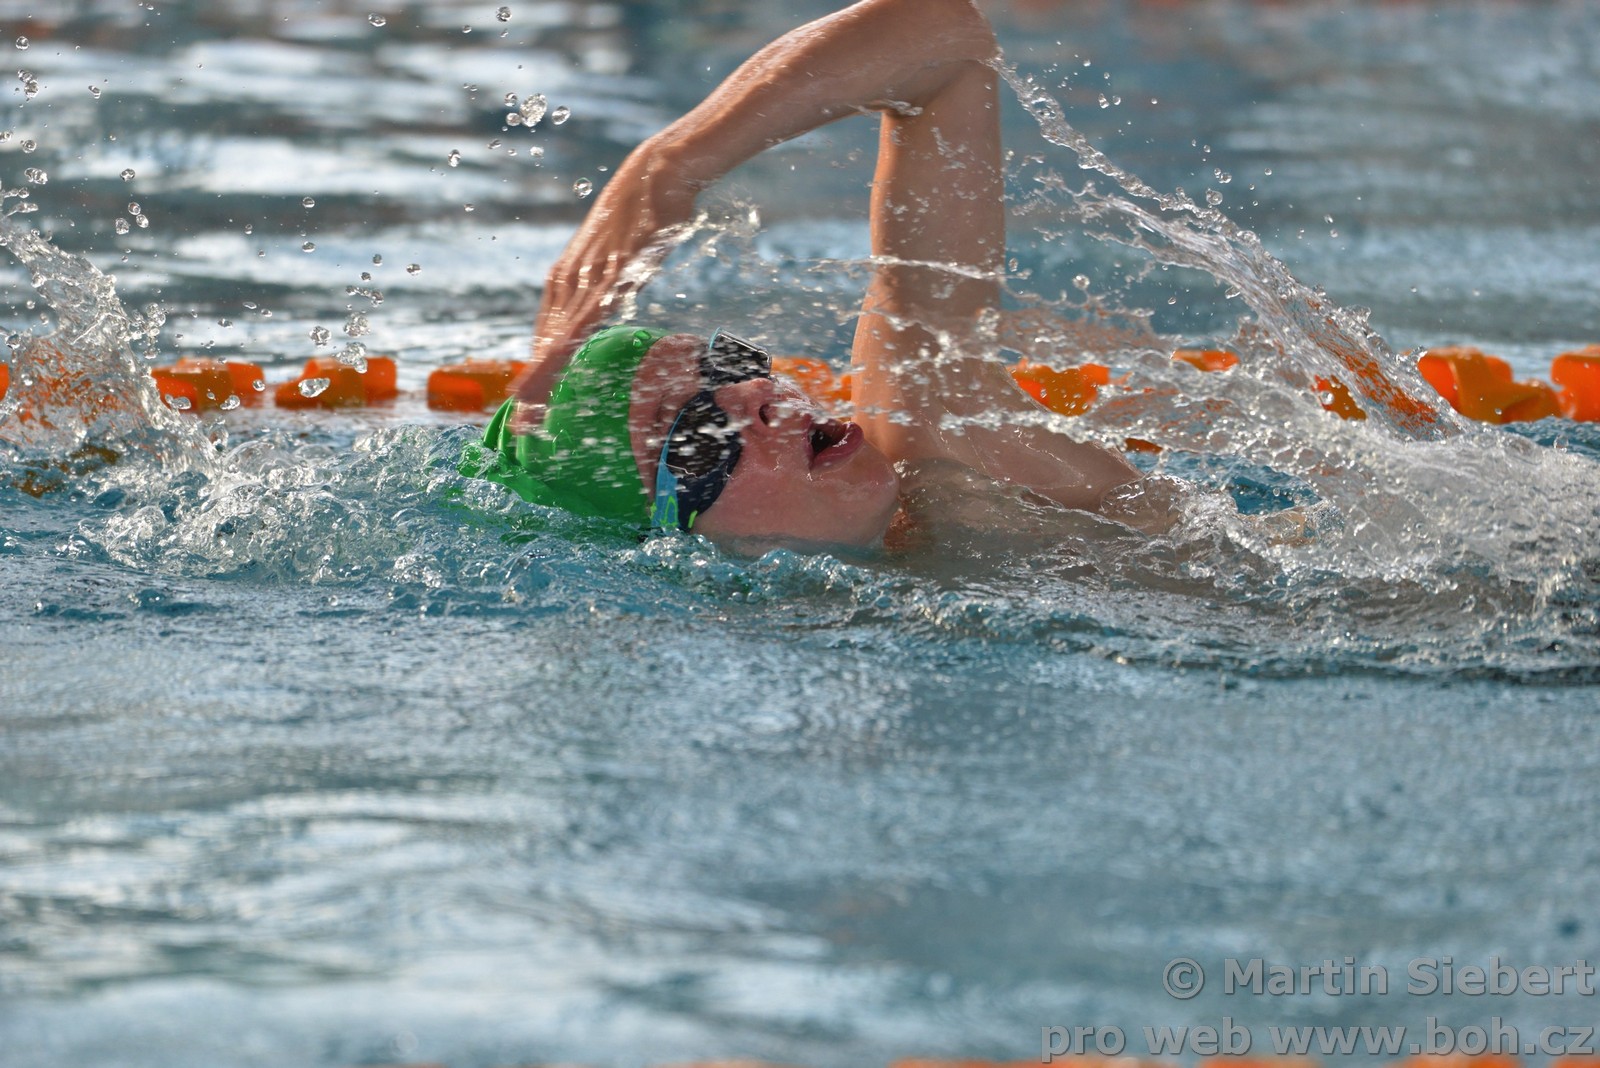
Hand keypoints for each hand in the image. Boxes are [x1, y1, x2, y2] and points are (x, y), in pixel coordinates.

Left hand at [515, 140, 698, 409]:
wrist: (653, 175)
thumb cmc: (642, 216)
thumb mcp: (620, 255)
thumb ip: (611, 283)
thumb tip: (613, 302)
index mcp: (567, 278)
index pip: (547, 334)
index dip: (536, 371)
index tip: (528, 404)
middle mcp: (568, 281)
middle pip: (545, 342)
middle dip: (532, 384)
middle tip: (520, 423)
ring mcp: (586, 278)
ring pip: (558, 337)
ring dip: (541, 374)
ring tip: (528, 409)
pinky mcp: (609, 276)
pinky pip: (583, 320)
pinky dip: (565, 347)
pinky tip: (554, 368)